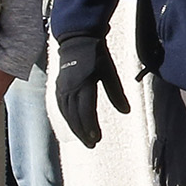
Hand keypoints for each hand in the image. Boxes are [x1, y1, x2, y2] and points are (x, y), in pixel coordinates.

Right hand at [54, 31, 128, 148]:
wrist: (77, 40)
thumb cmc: (96, 55)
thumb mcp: (110, 72)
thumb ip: (116, 93)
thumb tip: (126, 112)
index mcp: (84, 83)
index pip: (86, 110)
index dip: (91, 126)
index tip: (97, 138)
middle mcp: (71, 88)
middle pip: (75, 115)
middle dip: (83, 132)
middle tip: (92, 145)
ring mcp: (63, 88)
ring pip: (67, 113)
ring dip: (75, 128)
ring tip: (85, 139)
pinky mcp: (59, 87)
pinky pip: (62, 107)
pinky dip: (68, 119)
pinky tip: (73, 126)